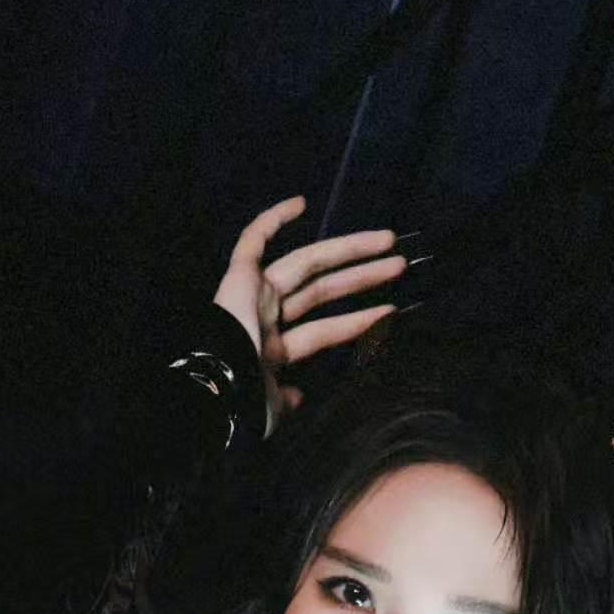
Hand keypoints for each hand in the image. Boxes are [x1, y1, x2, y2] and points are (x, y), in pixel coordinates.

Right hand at [212, 196, 406, 437]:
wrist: (214, 384)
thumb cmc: (243, 400)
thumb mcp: (273, 409)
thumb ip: (287, 400)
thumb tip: (298, 399)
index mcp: (273, 350)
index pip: (323, 331)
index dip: (357, 322)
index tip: (390, 312)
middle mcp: (266, 318)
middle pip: (323, 291)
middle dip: (362, 277)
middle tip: (399, 264)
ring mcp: (253, 295)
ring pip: (307, 262)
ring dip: (348, 250)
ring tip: (388, 241)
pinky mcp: (238, 278)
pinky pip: (252, 242)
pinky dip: (272, 221)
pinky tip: (301, 204)